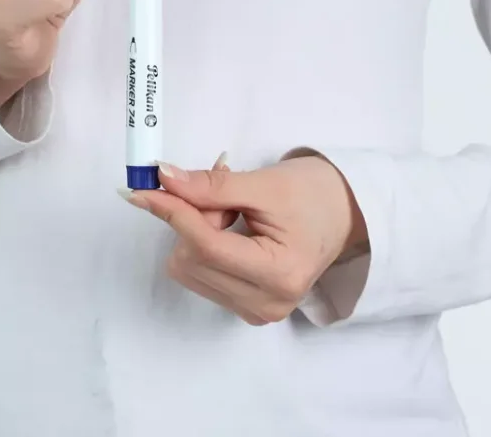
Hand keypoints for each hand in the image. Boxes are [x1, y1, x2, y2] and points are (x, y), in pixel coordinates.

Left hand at [119, 155, 368, 324]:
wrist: (347, 213)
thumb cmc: (315, 194)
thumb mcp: (265, 183)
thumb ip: (211, 186)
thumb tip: (163, 179)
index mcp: (279, 274)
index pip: (206, 246)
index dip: (172, 213)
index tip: (143, 188)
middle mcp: (266, 304)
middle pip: (192, 259)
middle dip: (195, 220)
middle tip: (225, 195)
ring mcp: (256, 311)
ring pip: (188, 268)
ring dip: (199, 233)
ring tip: (237, 215)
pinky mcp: (246, 308)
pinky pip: (199, 275)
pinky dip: (204, 247)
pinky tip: (233, 233)